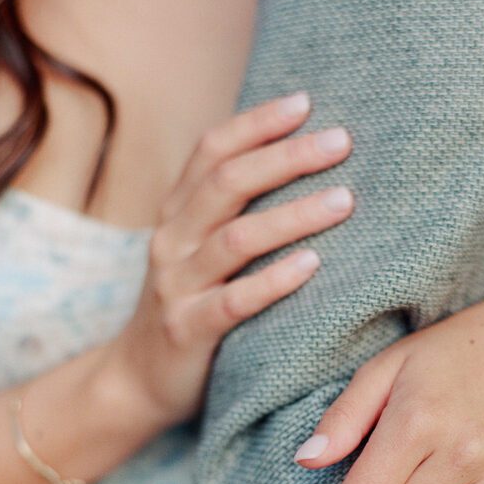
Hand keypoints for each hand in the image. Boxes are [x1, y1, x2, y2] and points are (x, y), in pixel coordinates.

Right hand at [106, 92, 353, 427]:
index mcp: (177, 213)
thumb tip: (301, 163)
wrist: (138, 380)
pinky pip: (234, 301)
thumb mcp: (199, 250)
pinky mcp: (188, 330)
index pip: (212, 150)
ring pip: (237, 238)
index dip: (257, 123)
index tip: (305, 103)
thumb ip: (233, 212)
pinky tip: (312, 264)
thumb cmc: (190, 305)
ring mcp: (177, 286)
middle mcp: (172, 240)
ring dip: (294, 215)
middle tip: (342, 142)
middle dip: (287, 158)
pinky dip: (274, 280)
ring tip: (345, 201)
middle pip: (228, 183)